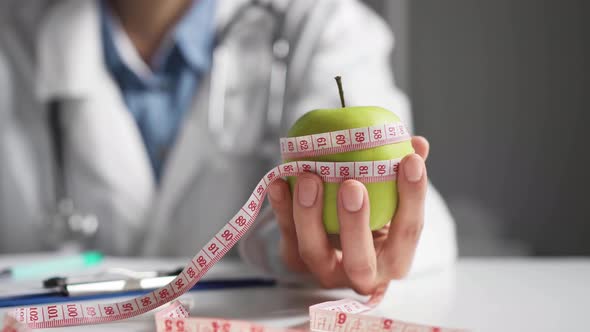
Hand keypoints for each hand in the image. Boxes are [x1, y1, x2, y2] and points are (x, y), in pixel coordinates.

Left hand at [267, 136, 428, 294]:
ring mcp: (326, 272)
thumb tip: (417, 143)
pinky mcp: (295, 262)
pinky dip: (281, 209)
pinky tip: (279, 182)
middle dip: (355, 225)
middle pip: (360, 262)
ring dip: (310, 215)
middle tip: (352, 185)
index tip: (409, 161)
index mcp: (395, 259)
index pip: (408, 231)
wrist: (333, 240)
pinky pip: (286, 238)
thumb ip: (402, 173)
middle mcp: (362, 275)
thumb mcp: (392, 198)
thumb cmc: (372, 215)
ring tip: (310, 178)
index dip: (413, 197)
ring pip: (314, 253)